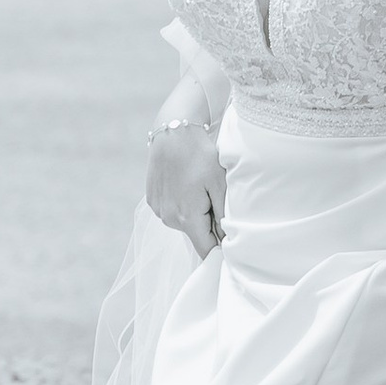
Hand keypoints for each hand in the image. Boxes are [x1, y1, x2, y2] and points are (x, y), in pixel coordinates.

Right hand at [146, 117, 226, 251]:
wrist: (172, 134)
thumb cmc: (200, 156)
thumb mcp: (219, 184)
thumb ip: (223, 216)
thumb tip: (226, 241)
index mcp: (187, 218)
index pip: (206, 250)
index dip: (221, 251)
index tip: (232, 244)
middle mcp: (169, 219)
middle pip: (196, 236)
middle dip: (209, 226)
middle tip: (216, 200)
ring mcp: (159, 210)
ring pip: (185, 224)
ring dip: (196, 214)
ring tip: (200, 189)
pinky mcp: (153, 201)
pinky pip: (173, 212)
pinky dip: (182, 205)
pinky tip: (186, 185)